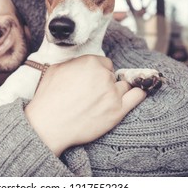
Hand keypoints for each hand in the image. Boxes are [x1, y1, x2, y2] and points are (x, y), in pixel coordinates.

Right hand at [25, 55, 145, 156]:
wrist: (48, 124)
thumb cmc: (48, 97)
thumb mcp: (56, 69)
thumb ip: (74, 63)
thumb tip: (81, 64)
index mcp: (90, 62)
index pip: (104, 63)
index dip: (98, 72)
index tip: (92, 81)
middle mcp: (104, 76)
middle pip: (112, 75)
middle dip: (105, 82)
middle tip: (93, 93)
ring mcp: (112, 94)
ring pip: (123, 86)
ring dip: (116, 90)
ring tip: (104, 100)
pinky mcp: (117, 111)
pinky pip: (137, 97)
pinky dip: (139, 94)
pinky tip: (139, 92)